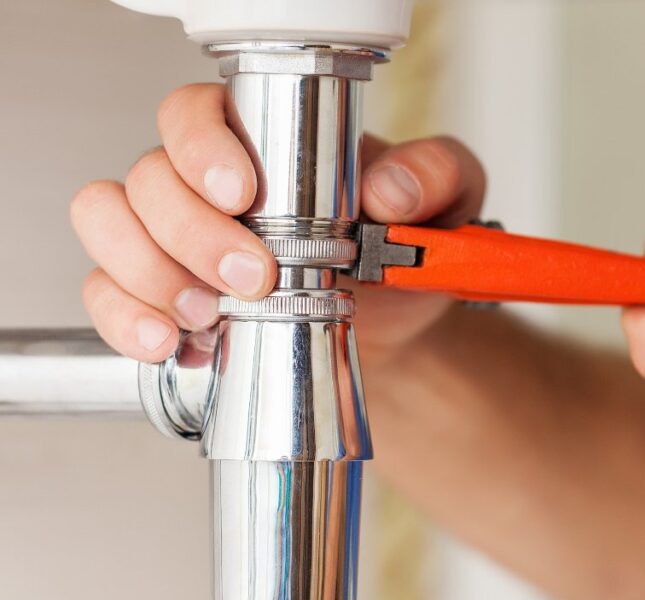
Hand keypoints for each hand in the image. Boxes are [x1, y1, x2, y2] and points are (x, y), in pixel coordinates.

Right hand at [70, 84, 484, 366]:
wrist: (393, 329)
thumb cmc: (401, 254)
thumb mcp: (443, 204)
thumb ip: (433, 175)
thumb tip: (390, 188)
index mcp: (261, 143)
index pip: (193, 115)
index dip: (202, 147)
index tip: (242, 193)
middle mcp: (203, 187)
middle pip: (148, 178)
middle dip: (192, 232)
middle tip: (254, 276)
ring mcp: (174, 242)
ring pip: (110, 226)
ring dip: (149, 273)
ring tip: (208, 315)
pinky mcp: (162, 298)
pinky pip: (106, 294)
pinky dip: (126, 319)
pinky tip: (171, 343)